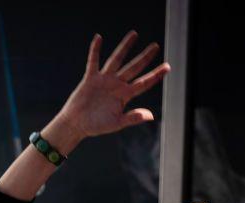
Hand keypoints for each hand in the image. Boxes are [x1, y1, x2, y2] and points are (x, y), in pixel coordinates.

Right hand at [54, 31, 169, 143]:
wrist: (77, 124)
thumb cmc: (96, 126)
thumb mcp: (116, 123)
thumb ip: (132, 118)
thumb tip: (151, 116)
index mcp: (124, 95)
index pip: (143, 83)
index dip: (155, 75)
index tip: (167, 67)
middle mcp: (117, 85)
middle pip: (134, 68)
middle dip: (145, 57)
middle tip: (156, 46)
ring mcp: (104, 80)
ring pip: (116, 60)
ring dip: (125, 47)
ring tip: (134, 34)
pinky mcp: (90, 78)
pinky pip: (93, 61)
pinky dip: (95, 50)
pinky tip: (99, 38)